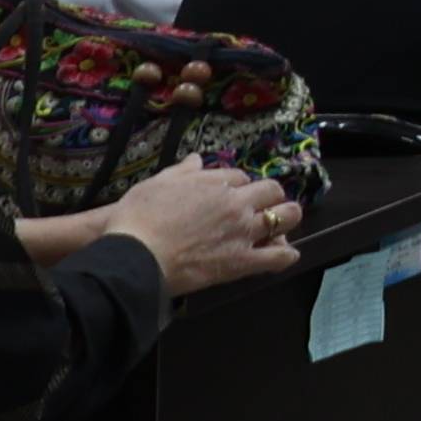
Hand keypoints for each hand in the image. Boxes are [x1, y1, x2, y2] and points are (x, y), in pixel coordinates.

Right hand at [103, 163, 306, 297]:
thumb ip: (180, 171)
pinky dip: (286, 255)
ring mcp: (243, 232)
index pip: (240, 177)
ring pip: (286, 217)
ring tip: (280, 225)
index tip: (231, 194)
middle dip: (270, 196)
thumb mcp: (155, 184)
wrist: (134, 255)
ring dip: (286, 218)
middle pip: (271, 190)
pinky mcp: (242, 262)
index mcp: (215, 184)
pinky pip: (278, 257)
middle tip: (261, 206)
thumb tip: (196, 159)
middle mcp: (236, 204)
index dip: (237, 185)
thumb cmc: (136, 218)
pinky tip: (285, 254)